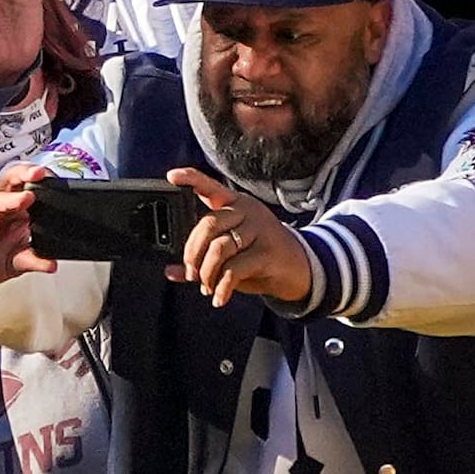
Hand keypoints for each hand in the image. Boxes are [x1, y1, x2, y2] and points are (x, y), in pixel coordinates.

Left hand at [168, 166, 313, 308]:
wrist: (304, 269)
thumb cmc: (260, 257)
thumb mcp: (231, 255)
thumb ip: (202, 258)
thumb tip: (170, 272)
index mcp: (235, 205)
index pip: (211, 187)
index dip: (191, 180)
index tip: (172, 176)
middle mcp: (247, 212)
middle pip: (208, 225)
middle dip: (193, 253)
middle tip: (192, 273)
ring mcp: (260, 229)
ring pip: (219, 248)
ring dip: (206, 273)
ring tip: (207, 286)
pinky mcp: (268, 252)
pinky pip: (234, 269)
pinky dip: (221, 287)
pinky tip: (219, 297)